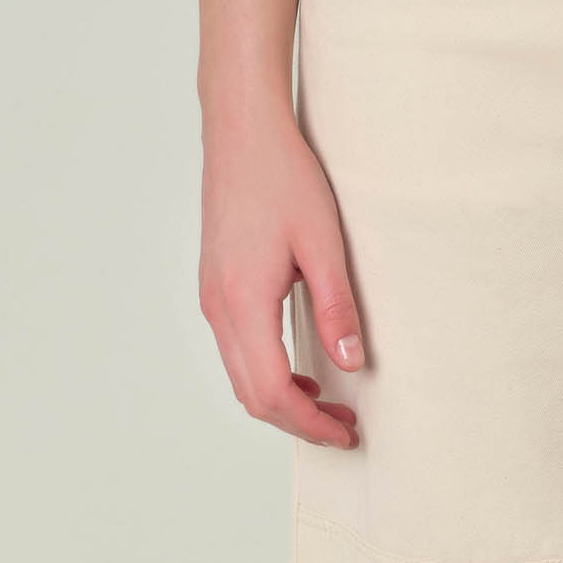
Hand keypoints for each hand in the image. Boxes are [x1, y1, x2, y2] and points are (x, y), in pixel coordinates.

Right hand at [198, 101, 364, 449]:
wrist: (241, 131)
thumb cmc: (283, 176)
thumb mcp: (322, 241)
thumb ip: (336, 307)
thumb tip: (352, 365)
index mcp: (243, 302)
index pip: (272, 392)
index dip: (310, 422)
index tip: (346, 431)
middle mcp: (218, 308)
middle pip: (251, 395)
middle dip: (297, 421)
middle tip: (343, 427)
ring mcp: (211, 297)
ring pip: (240, 375)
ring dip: (280, 398)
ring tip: (326, 402)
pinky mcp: (215, 285)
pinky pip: (236, 348)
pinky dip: (265, 371)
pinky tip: (299, 363)